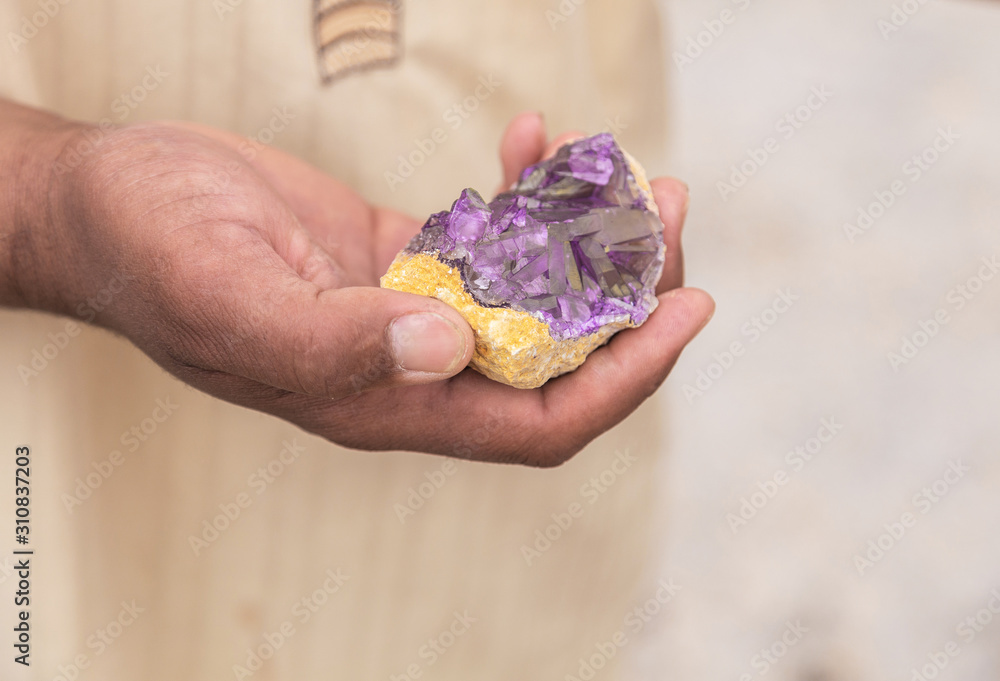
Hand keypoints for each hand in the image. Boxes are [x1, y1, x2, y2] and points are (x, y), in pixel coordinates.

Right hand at [26, 110, 711, 464]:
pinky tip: (531, 142)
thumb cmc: (153, 253)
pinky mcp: (399, 257)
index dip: (622, 378)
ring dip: (589, 238)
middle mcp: (412, 369)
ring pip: (533, 295)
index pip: (538, 420)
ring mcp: (409, 312)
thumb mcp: (232, 297)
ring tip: (627, 169)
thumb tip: (451, 352)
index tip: (688, 310)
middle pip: (557, 356)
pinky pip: (488, 238)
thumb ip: (334, 342)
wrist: (108, 204)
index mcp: (384, 403)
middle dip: (627, 292)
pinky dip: (522, 196)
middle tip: (667, 206)